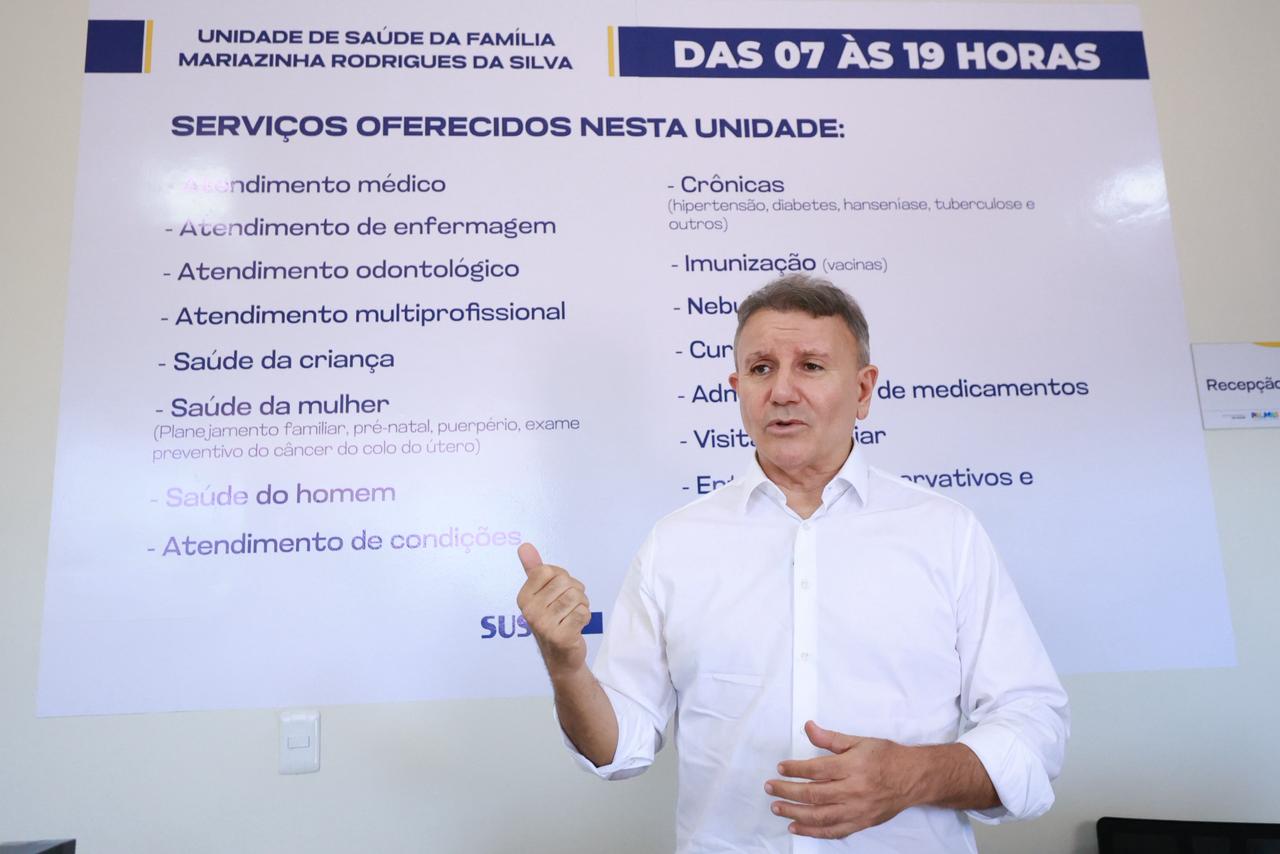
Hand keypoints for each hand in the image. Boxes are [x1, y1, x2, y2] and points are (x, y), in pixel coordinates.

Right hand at [516, 542, 591, 675]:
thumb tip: (524, 546)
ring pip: (576, 596)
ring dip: (581, 605)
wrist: (560, 656)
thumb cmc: (552, 619)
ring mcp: (544, 625)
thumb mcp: (541, 593)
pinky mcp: (560, 637)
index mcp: (523, 597)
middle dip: (575, 591)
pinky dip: (585, 617)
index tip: (557, 592)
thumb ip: (534, 569)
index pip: (548, 570)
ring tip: (572, 616)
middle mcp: (530, 611)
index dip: (561, 578)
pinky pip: (582, 612)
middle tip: (568, 607)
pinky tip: (576, 626)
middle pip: (565, 582)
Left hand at [765, 720, 918, 839]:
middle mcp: (854, 790)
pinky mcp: (861, 822)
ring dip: (795, 813)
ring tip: (778, 808)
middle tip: (771, 788)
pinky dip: (813, 832)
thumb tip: (808, 727)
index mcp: (852, 767)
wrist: (914, 778)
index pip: (816, 770)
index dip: (795, 769)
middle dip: (788, 791)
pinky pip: (834, 831)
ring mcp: (858, 809)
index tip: (781, 768)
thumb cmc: (887, 757)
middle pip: (814, 794)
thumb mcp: (859, 741)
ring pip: (820, 816)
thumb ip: (830, 738)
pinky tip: (797, 827)